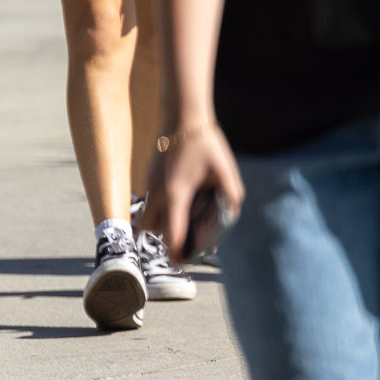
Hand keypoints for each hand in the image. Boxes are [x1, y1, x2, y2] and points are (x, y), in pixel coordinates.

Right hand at [138, 120, 244, 264]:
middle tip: (184, 244)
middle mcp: (158, 190)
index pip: (173, 229)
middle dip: (165, 238)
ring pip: (148, 213)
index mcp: (176, 193)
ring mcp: (150, 182)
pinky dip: (162, 208)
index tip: (180, 263)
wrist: (183, 116)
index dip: (176, 249)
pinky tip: (182, 202)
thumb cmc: (206, 144)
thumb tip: (231, 212)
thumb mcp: (226, 171)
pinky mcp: (150, 174)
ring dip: (161, 223)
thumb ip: (231, 196)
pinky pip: (152, 199)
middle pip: (151, 226)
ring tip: (183, 224)